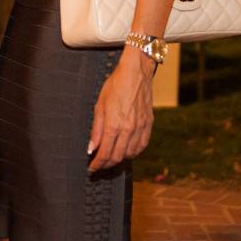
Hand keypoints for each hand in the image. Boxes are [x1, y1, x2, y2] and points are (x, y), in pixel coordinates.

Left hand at [88, 48, 153, 171]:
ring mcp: (140, 128)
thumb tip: (91, 148)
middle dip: (106, 164)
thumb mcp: (99, 105)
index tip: (92, 168)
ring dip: (119, 159)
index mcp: (113, 125)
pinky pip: (142, 146)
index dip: (97, 164)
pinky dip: (134, 152)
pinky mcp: (148, 125)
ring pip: (130, 154)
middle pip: (117, 157)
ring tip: (111, 157)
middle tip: (99, 165)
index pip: (104, 153)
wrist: (136, 73)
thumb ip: (95, 129)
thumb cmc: (116, 85)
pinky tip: (127, 151)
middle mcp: (128, 129)